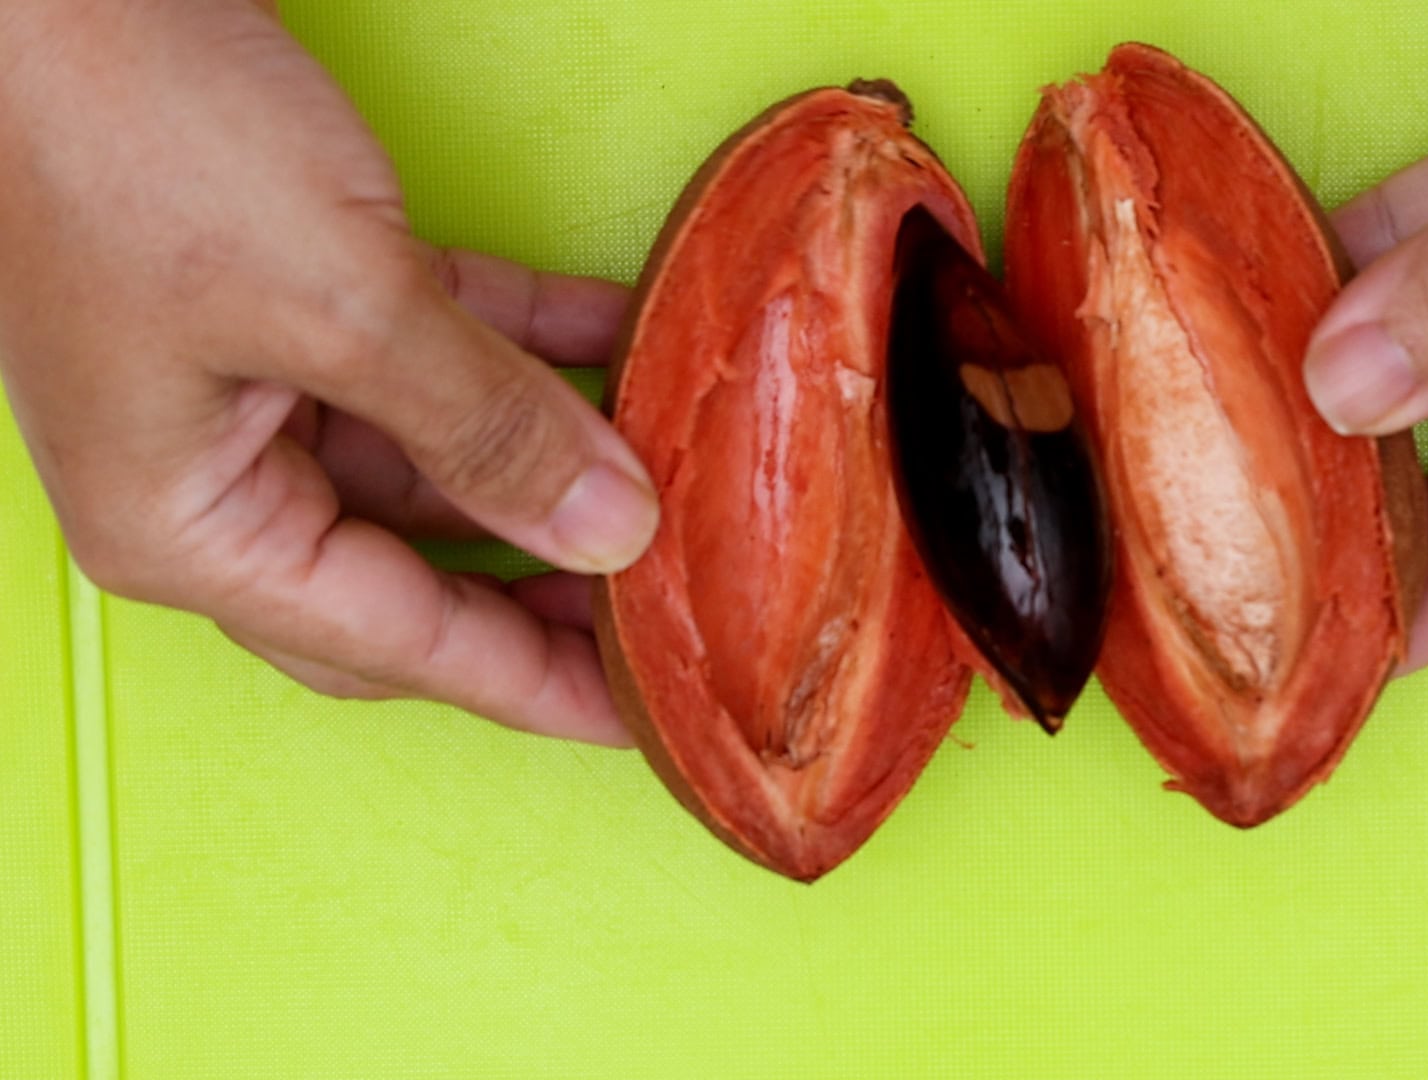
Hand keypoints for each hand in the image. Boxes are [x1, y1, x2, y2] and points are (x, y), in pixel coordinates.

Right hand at [0, 1, 658, 742]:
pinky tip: (625, 348)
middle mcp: (220, 480)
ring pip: (438, 468)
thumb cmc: (124, 131)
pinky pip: (436, 357)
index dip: (538, 684)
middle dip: (547, 595)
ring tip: (671, 488)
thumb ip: (484, 429)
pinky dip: (529, 352)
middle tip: (670, 618)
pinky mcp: (289, 301)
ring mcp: (252, 390)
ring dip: (553, 463)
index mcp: (194, 530)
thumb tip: (607, 531)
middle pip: (419, 577)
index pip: (405, 646)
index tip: (649, 714)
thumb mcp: (338, 303)